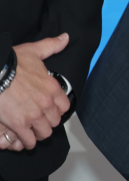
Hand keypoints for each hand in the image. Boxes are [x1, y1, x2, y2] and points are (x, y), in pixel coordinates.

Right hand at [0, 34, 70, 150]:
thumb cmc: (10, 62)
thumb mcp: (33, 51)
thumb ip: (51, 46)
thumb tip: (65, 38)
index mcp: (52, 88)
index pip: (65, 107)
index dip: (57, 110)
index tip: (49, 111)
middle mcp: (46, 103)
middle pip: (55, 122)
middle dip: (47, 123)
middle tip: (38, 122)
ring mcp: (34, 115)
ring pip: (44, 133)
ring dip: (38, 134)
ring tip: (31, 132)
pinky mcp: (19, 124)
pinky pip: (29, 140)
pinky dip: (26, 142)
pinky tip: (21, 139)